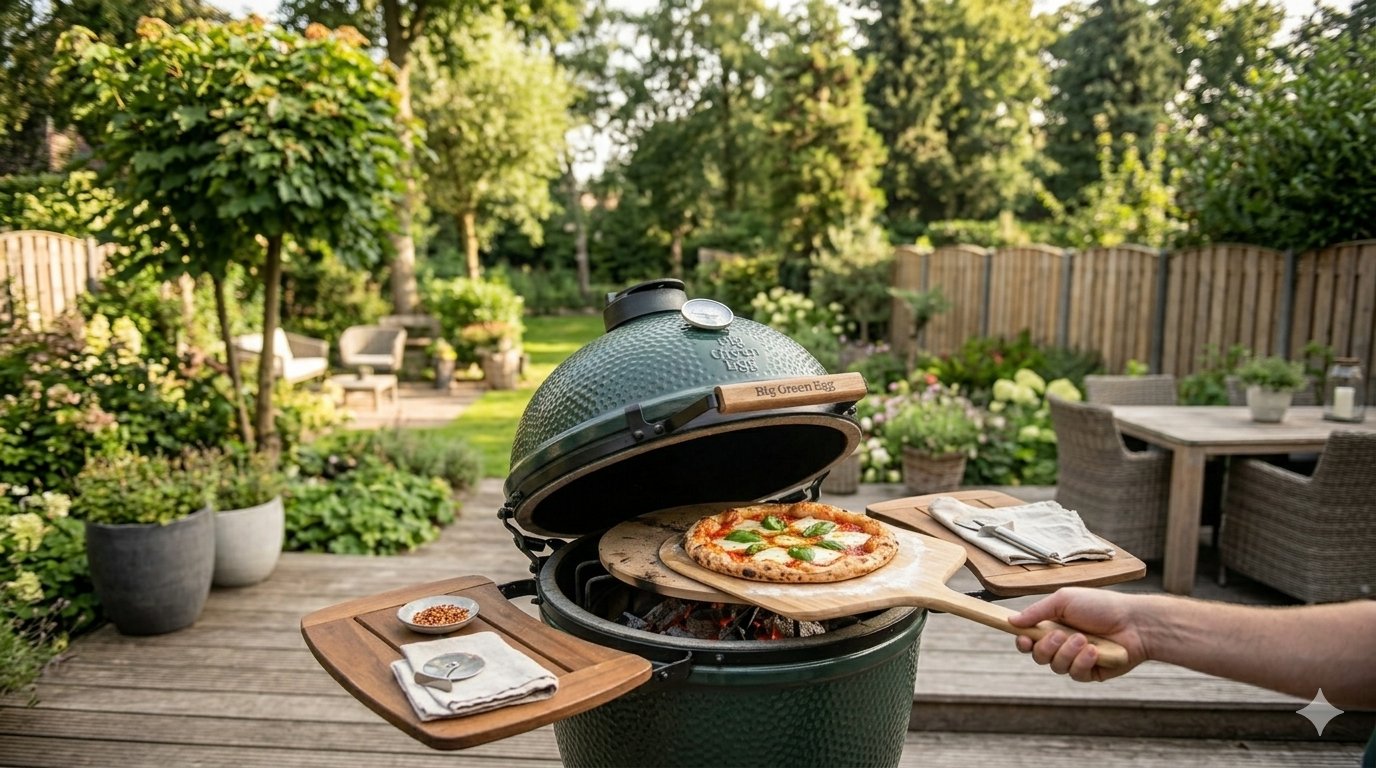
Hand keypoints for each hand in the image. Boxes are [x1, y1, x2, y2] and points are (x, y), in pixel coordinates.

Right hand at [1008, 588, 1151, 682]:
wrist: (1135, 623)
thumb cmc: (1101, 606)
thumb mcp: (1065, 600)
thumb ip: (1037, 611)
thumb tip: (1012, 620)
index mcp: (1053, 626)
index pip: (1028, 639)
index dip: (1023, 642)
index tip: (1024, 639)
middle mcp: (1062, 644)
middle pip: (1038, 656)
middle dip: (1047, 647)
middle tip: (1061, 635)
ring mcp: (1075, 659)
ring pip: (1056, 666)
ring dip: (1068, 652)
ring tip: (1085, 639)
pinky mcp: (1090, 672)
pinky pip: (1075, 674)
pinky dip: (1083, 662)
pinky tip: (1095, 651)